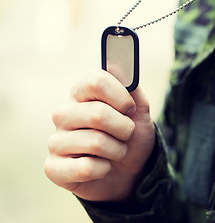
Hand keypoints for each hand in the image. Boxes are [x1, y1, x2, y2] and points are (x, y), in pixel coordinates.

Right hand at [44, 70, 154, 201]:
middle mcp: (63, 114)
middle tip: (126, 135)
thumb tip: (115, 65)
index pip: (96, 81)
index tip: (131, 110)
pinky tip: (102, 168)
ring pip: (95, 142)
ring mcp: (56, 141)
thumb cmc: (131, 137)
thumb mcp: (139, 112)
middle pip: (97, 113)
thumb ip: (131, 89)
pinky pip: (86, 168)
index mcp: (81, 94)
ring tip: (115, 152)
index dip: (121, 97)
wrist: (130, 171)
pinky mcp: (53, 168)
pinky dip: (104, 169)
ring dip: (117, 151)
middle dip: (124, 129)